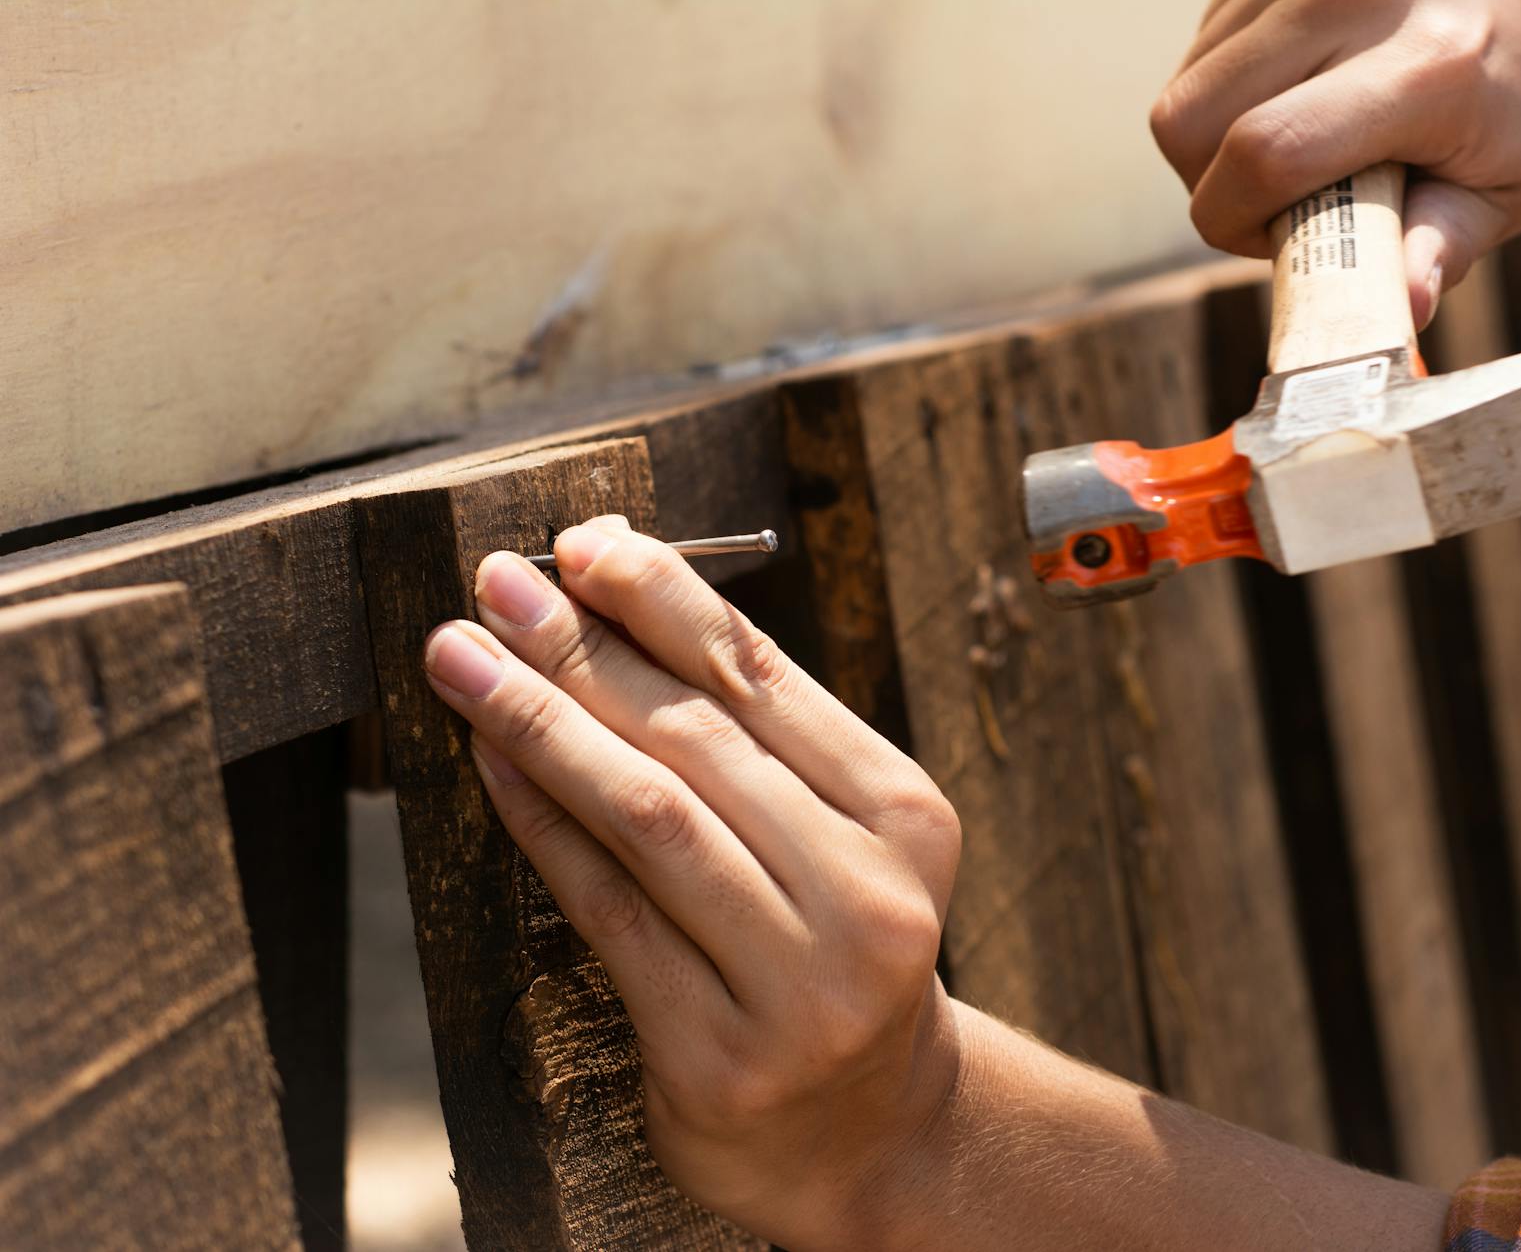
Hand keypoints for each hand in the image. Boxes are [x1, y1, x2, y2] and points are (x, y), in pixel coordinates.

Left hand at [421, 516, 962, 1248]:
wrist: (866, 1128)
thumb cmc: (829, 945)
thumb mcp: (833, 832)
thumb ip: (747, 727)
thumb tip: (607, 589)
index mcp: (907, 818)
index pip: (765, 680)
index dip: (664, 599)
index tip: (579, 544)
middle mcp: (869, 898)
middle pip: (699, 741)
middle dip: (582, 649)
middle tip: (494, 586)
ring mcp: (799, 986)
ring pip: (651, 818)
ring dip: (543, 723)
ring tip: (462, 659)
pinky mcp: (718, 1056)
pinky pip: (608, 914)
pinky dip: (540, 826)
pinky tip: (489, 765)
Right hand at [1150, 0, 1520, 324]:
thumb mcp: (1517, 182)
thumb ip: (1446, 245)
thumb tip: (1404, 309)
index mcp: (1427, 68)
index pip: (1265, 154)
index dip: (1240, 222)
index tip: (1278, 243)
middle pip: (1190, 120)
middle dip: (1213, 185)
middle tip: (1282, 201)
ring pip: (1187, 81)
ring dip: (1218, 136)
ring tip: (1301, 139)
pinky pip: (1208, 43)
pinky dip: (1234, 87)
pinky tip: (1300, 90)